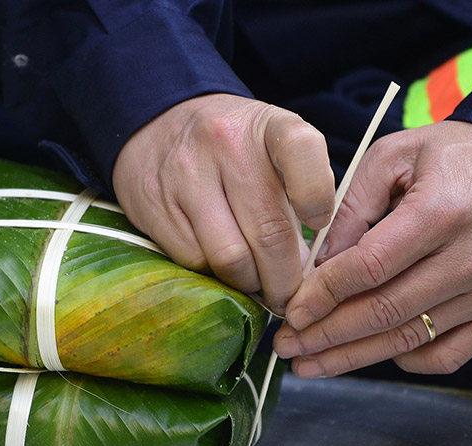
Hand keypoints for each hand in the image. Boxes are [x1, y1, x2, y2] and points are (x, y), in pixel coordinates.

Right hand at [111, 93, 334, 312]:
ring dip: (248, 282)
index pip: (303, 151)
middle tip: (288, 294)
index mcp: (268, 125)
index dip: (317, 198)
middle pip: (268, 233)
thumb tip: (307, 270)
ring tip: (254, 280)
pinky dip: (213, 274)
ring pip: (230, 258)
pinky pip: (194, 261)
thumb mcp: (274, 150)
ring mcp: (184, 172)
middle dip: (285, 279)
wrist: (159, 123)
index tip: (318, 224)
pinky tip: (219, 265)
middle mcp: (225, 143)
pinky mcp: (153, 203)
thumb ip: (298, 197)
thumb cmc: (234, 149)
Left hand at [273, 121, 471, 376]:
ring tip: (310, 364)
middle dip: (326, 336)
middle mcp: (470, 259)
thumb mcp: (396, 155)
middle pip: (384, 312)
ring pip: (409, 340)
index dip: (324, 295)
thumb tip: (318, 265)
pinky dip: (407, 361)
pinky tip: (374, 353)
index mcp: (440, 212)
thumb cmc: (457, 156)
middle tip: (286, 347)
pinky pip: (448, 356)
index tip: (291, 311)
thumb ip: (352, 206)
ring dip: (354, 358)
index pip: (370, 268)